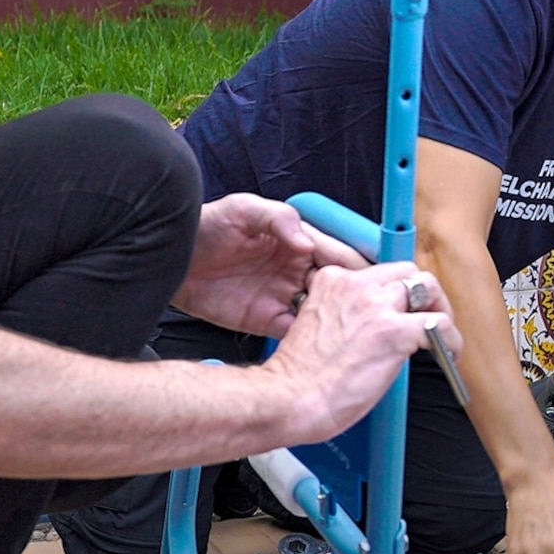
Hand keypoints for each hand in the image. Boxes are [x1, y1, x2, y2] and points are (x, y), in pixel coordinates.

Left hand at [176, 194, 368, 335]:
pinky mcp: (267, 320)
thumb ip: (278, 219)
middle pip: (341, 288)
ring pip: (324, 313)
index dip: (362, 267)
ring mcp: (283, 296)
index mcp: (300, 241)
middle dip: (360, 300)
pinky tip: (323, 344)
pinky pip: (296, 332)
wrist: (171, 259)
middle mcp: (297, 270)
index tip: (383, 280)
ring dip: (340, 322)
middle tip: (378, 313)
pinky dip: (311, 340)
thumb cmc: (207, 227)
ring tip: (357, 333)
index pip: (341, 254)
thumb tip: (306, 243)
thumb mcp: (243, 209)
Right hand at [260, 262, 456, 444]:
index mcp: (333, 282)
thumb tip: (373, 327)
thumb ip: (345, 316)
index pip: (378, 273)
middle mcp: (355, 286)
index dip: (395, 294)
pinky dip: (451, 340)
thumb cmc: (298, 377)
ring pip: (427, 286)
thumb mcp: (317, 326)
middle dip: (422, 293)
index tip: (400, 311)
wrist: (288, 398)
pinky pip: (440, 324)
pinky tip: (449, 353)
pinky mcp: (394, 332)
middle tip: (428, 316)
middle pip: (406, 271)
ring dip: (440, 309)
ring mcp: (376, 307)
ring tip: (442, 334)